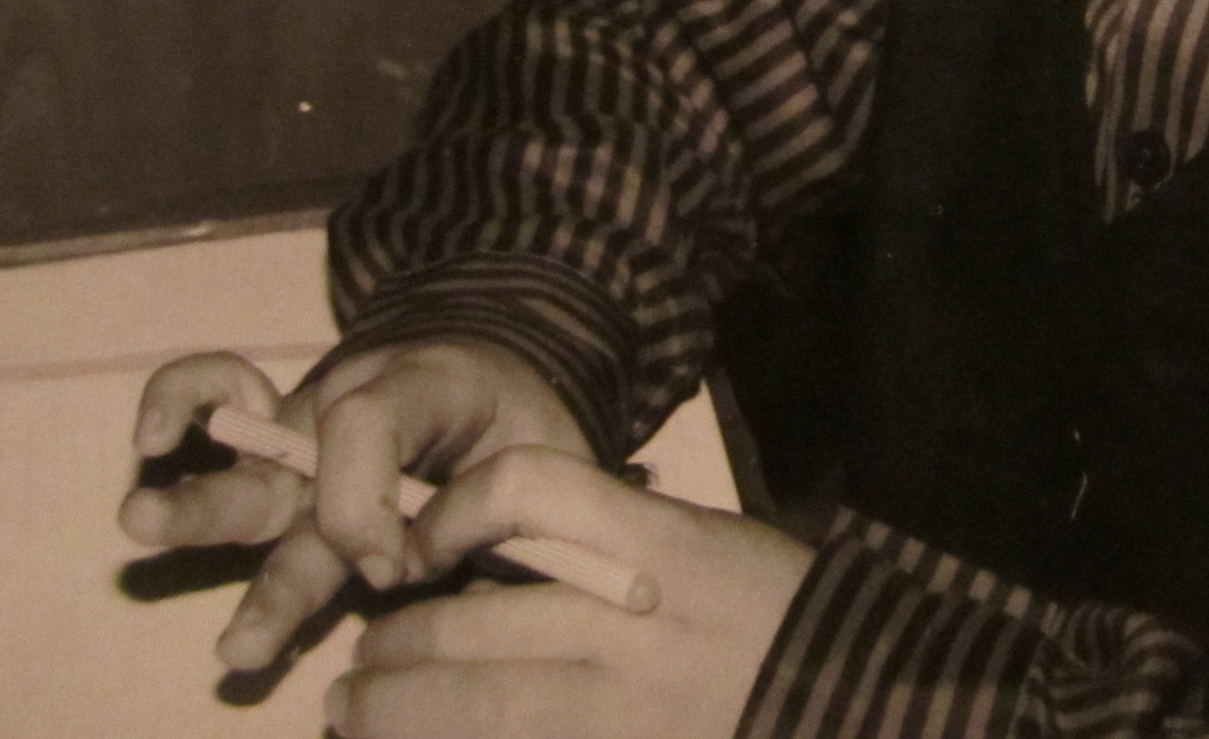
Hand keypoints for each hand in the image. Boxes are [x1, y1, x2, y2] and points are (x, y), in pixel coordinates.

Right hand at [118, 342, 590, 670]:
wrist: (513, 369)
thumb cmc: (531, 426)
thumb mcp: (552, 461)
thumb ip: (506, 514)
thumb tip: (437, 570)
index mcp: (432, 386)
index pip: (367, 427)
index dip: (362, 506)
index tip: (394, 569)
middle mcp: (355, 399)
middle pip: (286, 450)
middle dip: (220, 503)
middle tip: (147, 528)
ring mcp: (309, 423)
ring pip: (246, 464)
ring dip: (188, 501)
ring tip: (135, 525)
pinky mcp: (283, 447)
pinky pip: (221, 399)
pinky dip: (183, 402)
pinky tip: (150, 440)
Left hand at [325, 446, 814, 738]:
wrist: (851, 693)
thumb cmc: (770, 611)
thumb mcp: (698, 544)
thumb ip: (603, 547)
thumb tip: (478, 569)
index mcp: (655, 544)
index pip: (526, 492)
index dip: (453, 512)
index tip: (421, 547)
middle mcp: (630, 625)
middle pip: (467, 628)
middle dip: (392, 651)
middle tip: (361, 666)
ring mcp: (619, 710)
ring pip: (473, 711)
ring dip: (394, 717)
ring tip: (357, 717)